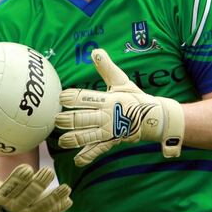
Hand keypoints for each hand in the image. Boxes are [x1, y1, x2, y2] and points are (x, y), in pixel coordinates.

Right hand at [0, 152, 72, 211]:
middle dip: (39, 184)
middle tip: (48, 171)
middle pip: (28, 196)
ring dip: (54, 198)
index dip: (17, 180)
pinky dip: (58, 208)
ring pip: (41, 207)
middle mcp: (12, 210)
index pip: (9, 188)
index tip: (27, 168)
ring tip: (66, 188)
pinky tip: (68, 200)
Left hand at [55, 49, 184, 166]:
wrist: (155, 117)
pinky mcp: (113, 141)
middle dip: (68, 120)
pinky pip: (99, 150)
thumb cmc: (135, 97)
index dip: (72, 98)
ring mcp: (110, 130)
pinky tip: (77, 160)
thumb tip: (95, 51)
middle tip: (57, 120)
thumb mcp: (121, 81)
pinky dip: (88, 156)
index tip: (61, 97)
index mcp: (109, 99)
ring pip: (88, 136)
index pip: (86, 98)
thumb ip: (106, 68)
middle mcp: (108, 115)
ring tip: (61, 141)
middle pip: (83, 118)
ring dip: (73, 139)